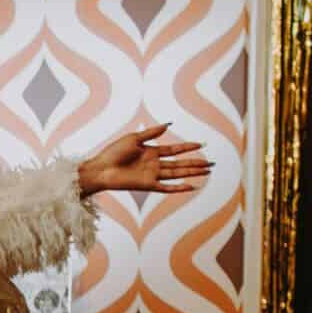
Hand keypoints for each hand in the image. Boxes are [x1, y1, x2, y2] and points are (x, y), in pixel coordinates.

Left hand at [76, 124, 211, 197]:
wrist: (100, 168)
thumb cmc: (112, 153)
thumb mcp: (133, 138)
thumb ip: (151, 133)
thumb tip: (168, 125)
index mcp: (151, 151)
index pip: (174, 150)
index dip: (188, 147)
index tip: (201, 144)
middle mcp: (154, 164)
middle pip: (180, 163)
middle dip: (196, 163)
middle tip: (212, 163)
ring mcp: (152, 175)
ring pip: (177, 173)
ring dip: (192, 172)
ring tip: (207, 171)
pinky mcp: (147, 185)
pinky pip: (166, 187)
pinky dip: (178, 188)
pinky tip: (191, 186)